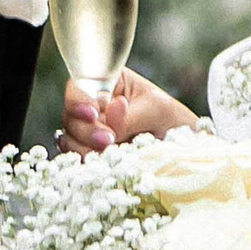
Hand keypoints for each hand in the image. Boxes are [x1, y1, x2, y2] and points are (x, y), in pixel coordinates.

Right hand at [61, 72, 195, 152]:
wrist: (181, 148)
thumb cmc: (170, 119)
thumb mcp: (155, 110)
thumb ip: (129, 115)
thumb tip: (112, 109)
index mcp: (104, 84)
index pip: (77, 88)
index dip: (78, 101)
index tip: (93, 114)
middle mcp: (90, 107)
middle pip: (70, 117)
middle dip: (87, 131)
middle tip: (108, 141)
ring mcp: (86, 132)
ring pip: (69, 141)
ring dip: (86, 150)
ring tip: (111, 153)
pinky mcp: (89, 155)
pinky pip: (76, 161)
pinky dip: (86, 164)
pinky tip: (103, 165)